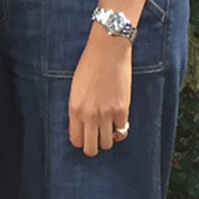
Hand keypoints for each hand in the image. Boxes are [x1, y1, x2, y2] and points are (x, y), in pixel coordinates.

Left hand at [68, 27, 132, 155]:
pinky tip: (117, 125)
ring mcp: (107, 114)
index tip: (84, 136)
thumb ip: (77, 109)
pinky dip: (120, 132)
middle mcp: (90, 115)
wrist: (108, 49)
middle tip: (95, 138)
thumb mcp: (76, 88)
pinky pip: (123, 132)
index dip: (80, 141)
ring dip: (107, 139)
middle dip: (92, 147)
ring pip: (107, 144)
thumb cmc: (89, 65)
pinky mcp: (123, 110)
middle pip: (91, 148)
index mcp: (74, 109)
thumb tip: (81, 127)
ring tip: (107, 130)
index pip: (76, 140)